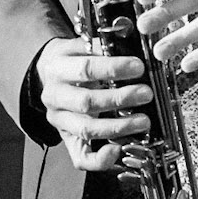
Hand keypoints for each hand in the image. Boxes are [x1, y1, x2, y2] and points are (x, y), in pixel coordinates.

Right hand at [35, 36, 153, 171]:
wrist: (51, 76)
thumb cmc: (75, 61)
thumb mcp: (83, 46)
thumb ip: (103, 45)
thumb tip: (130, 39)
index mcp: (57, 69)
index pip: (85, 69)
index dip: (113, 68)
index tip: (138, 67)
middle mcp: (54, 97)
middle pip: (87, 102)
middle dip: (120, 99)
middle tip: (146, 94)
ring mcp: (60, 121)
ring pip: (86, 130)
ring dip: (118, 127)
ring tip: (144, 121)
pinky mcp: (68, 140)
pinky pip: (81, 158)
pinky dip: (100, 159)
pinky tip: (118, 150)